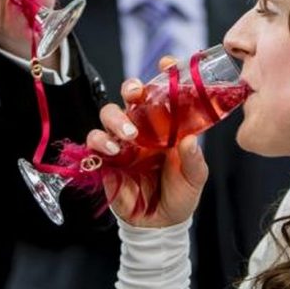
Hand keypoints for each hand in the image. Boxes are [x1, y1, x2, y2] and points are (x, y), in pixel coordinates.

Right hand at [85, 69, 208, 227]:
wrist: (161, 224)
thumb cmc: (180, 194)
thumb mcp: (195, 177)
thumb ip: (193, 159)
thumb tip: (190, 141)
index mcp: (165, 125)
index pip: (161, 92)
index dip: (163, 75)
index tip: (167, 64)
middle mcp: (142, 128)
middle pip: (129, 95)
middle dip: (131, 87)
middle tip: (137, 95)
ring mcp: (122, 143)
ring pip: (108, 114)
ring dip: (116, 119)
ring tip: (129, 137)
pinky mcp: (106, 160)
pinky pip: (94, 143)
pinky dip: (99, 142)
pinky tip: (113, 151)